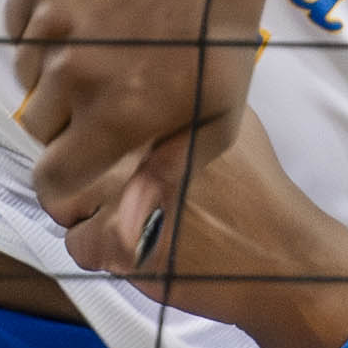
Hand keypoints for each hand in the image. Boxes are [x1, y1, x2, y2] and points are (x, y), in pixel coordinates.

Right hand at [1, 0, 282, 227]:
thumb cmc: (217, 34)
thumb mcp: (218, 117)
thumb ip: (167, 177)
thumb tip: (124, 235)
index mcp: (117, 116)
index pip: (52, 178)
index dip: (62, 179)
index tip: (77, 162)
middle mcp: (75, 74)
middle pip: (38, 126)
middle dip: (66, 120)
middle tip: (109, 89)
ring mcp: (52, 23)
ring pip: (27, 76)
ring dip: (55, 71)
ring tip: (106, 46)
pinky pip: (19, 26)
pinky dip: (41, 26)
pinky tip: (87, 13)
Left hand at [55, 114, 347, 347]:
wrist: (284, 259)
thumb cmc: (260, 194)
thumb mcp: (235, 124)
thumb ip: (187, 104)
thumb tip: (150, 87)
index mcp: (163, 116)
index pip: (89, 114)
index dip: (92, 138)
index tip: (111, 155)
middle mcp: (142, 147)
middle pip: (69, 155)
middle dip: (83, 176)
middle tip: (115, 195)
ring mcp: (128, 195)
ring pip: (63, 200)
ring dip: (84, 214)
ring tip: (124, 222)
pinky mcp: (124, 245)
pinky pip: (77, 244)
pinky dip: (97, 253)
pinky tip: (131, 250)